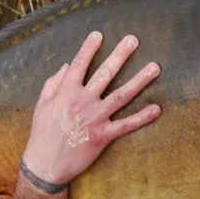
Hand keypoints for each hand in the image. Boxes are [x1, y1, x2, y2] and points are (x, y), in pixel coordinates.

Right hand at [21, 31, 160, 186]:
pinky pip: (126, 125)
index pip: (80, 64)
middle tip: (134, 40)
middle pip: (105, 74)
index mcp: (66, 92)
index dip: (89, 48)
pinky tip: (157, 108)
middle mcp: (83, 102)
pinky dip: (142, 117)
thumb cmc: (42, 133)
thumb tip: (68, 65)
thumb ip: (54, 83)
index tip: (100, 34)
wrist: (45, 165)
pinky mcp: (103, 136)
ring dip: (139, 80)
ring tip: (155, 67)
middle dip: (120, 55)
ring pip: (121, 95)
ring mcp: (95, 118)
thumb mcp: (42, 104)